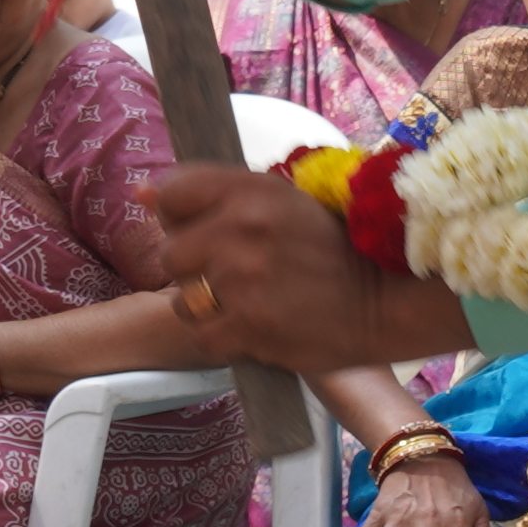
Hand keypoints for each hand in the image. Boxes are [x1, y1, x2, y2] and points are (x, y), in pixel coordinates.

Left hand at [145, 161, 417, 369]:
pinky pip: (201, 335)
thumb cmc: (333, 251)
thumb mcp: (281, 200)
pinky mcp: (249, 325)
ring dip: (206, 306)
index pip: (172, 193)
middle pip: (169, 252)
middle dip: (194, 267)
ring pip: (182, 297)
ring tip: (247, 302)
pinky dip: (222, 337)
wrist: (385, 301)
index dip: (179, 217)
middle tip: (235, 275)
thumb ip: (215, 193)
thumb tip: (142, 193)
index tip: (202, 231)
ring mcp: (243, 279)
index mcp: (252, 189)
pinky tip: (252, 327)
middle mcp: (242, 227)